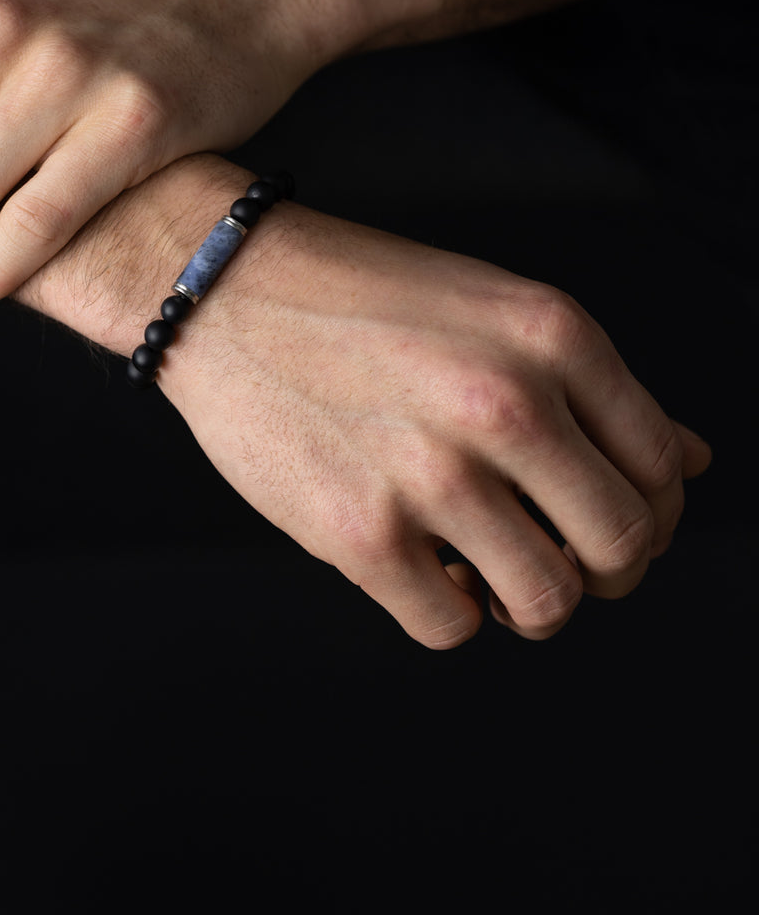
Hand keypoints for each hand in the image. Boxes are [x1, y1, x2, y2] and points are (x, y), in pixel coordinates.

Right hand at [40, 161, 710, 646]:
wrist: (222, 286)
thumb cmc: (361, 295)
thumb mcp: (494, 309)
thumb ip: (594, 389)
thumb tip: (691, 464)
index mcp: (553, 336)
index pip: (663, 468)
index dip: (648, 511)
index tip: (598, 516)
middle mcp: (506, 402)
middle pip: (624, 549)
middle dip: (600, 569)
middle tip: (550, 551)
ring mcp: (432, 472)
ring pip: (548, 606)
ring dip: (526, 602)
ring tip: (484, 564)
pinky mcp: (359, 534)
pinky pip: (451, 628)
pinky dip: (446, 609)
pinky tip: (418, 563)